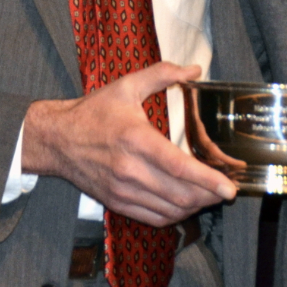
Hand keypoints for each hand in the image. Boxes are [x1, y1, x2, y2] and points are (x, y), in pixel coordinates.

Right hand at [20, 63, 236, 226]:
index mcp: (136, 139)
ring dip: (195, 206)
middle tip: (225, 189)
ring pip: (170, 210)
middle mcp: (130, 170)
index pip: (179, 167)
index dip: (208, 180)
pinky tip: (185, 204)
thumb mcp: (126, 86)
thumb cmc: (93, 112)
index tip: (229, 186)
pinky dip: (175, 215)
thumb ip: (161, 74)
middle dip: (209, 195)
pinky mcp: (117, 203)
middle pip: (180, 193)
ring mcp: (123, 190)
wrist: (56, 140)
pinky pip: (154, 218)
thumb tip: (194, 69)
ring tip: (209, 195)